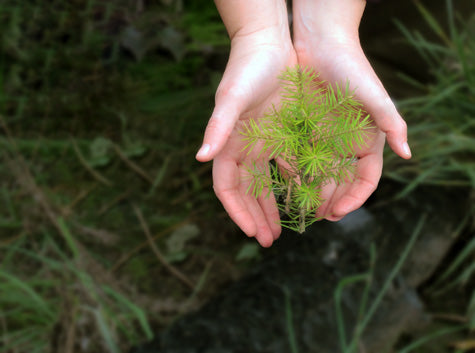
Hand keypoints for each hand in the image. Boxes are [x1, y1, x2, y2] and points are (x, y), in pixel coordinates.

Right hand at [196, 1, 296, 245]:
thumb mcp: (232, 98)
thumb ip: (217, 128)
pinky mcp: (282, 134)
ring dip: (272, 207)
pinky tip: (304, 197)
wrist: (269, 45)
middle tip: (269, 240)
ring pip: (266, 183)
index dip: (236, 210)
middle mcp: (243, 148)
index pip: (227, 186)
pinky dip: (292, 183)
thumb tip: (200, 157)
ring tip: (283, 230)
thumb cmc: (246, 69)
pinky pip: (286, 165)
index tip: (251, 231)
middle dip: (256, 216)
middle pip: (247, 191)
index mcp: (228, 144)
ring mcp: (262, 142)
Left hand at [292, 0, 410, 220]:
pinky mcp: (303, 132)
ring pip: (320, 175)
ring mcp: (325, 139)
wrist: (319, 44)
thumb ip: (392, 122)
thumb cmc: (351, 68)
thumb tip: (408, 154)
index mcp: (367, 141)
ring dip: (313, 193)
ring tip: (302, 210)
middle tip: (317, 217)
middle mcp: (346, 145)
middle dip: (331, 201)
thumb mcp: (374, 95)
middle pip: (341, 182)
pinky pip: (299, 158)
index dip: (355, 198)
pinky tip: (286, 186)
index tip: (339, 212)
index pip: (366, 179)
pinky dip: (295, 174)